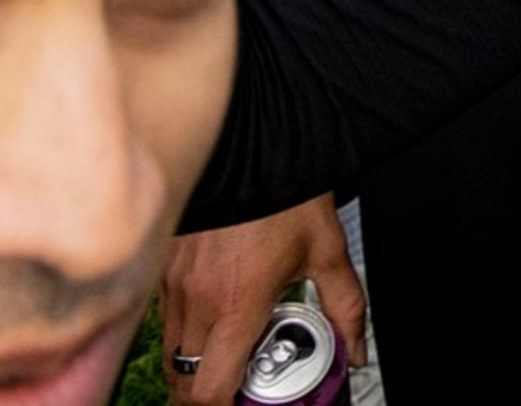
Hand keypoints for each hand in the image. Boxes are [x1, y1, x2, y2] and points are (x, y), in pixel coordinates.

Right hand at [156, 197, 363, 404]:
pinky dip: (182, 329)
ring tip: (229, 350)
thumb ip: (346, 309)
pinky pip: (163, 314)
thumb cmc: (289, 191)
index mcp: (237, 305)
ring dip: (193, 364)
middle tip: (236, 387)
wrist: (257, 140)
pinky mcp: (166, 262)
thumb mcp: (328, 253)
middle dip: (205, 394)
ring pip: (169, 349)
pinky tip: (213, 314)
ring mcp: (175, 280)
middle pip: (182, 379)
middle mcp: (197, 297)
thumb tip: (356, 351)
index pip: (208, 389)